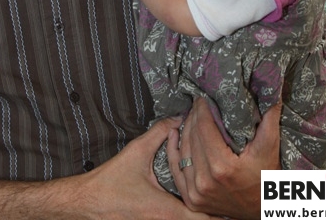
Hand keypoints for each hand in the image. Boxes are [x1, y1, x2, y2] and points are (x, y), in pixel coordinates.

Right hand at [0, 119, 219, 219]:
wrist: (87, 203)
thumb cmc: (111, 182)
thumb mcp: (137, 151)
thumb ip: (160, 132)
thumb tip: (179, 117)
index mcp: (169, 211)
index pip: (206, 217)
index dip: (223, 207)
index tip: (237, 195)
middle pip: (202, 219)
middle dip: (218, 207)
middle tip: (234, 191)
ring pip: (190, 219)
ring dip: (204, 208)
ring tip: (220, 191)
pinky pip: (179, 217)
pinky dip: (190, 208)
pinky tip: (195, 193)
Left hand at [167, 98, 281, 219]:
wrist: (262, 210)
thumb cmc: (266, 177)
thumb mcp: (269, 148)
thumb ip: (269, 120)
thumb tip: (272, 93)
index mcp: (222, 167)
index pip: (204, 128)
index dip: (202, 110)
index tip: (202, 97)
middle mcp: (205, 181)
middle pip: (192, 137)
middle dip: (194, 117)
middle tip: (198, 104)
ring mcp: (196, 192)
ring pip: (183, 150)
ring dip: (185, 130)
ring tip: (191, 116)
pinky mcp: (191, 200)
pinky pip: (175, 169)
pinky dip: (173, 150)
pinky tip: (173, 133)